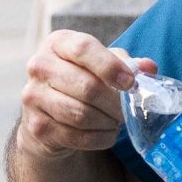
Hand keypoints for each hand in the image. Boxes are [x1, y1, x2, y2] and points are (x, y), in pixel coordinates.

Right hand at [17, 32, 153, 158]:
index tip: (130, 83)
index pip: (84, 49)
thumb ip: (127, 64)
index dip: (110, 66)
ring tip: (117, 121)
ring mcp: (33, 96)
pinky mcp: (36, 125)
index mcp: (58, 43)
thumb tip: (149, 68)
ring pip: (81, 114)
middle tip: (128, 111)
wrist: (49, 112)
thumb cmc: (82, 79)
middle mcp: (40, 66)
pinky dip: (99, 138)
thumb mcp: (103, 65)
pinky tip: (106, 133)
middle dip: (115, 103)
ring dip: (107, 122)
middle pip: (86, 86)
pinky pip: (75, 136)